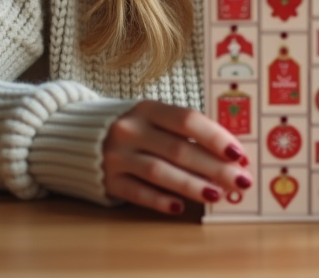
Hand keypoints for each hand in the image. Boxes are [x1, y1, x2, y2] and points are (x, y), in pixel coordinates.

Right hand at [102, 100, 253, 215]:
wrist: (79, 138)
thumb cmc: (135, 129)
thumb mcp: (155, 119)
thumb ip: (186, 132)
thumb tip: (229, 155)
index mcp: (148, 109)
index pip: (188, 120)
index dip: (216, 137)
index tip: (239, 154)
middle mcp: (131, 130)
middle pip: (179, 149)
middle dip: (214, 167)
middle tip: (239, 180)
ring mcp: (117, 157)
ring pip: (160, 172)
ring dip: (192, 185)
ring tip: (218, 195)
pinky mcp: (109, 181)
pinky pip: (138, 193)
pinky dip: (160, 201)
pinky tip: (181, 208)